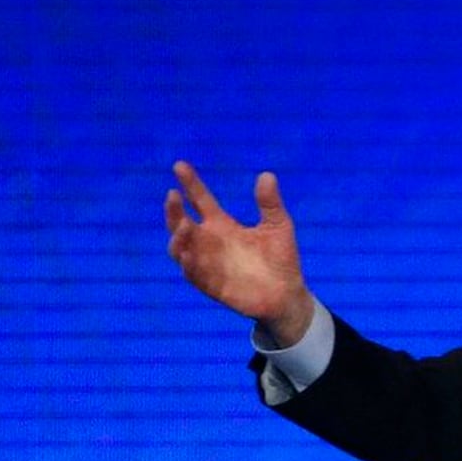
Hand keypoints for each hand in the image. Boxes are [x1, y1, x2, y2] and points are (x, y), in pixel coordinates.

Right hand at [165, 161, 313, 347]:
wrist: (287, 294)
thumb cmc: (281, 259)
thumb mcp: (278, 226)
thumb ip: (270, 203)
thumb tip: (267, 174)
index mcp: (223, 225)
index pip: (200, 200)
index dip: (190, 184)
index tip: (180, 165)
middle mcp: (210, 242)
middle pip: (181, 222)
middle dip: (174, 210)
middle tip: (173, 195)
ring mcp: (207, 263)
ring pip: (180, 248)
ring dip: (178, 237)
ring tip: (184, 225)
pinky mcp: (211, 284)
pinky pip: (193, 275)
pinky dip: (188, 265)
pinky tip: (188, 255)